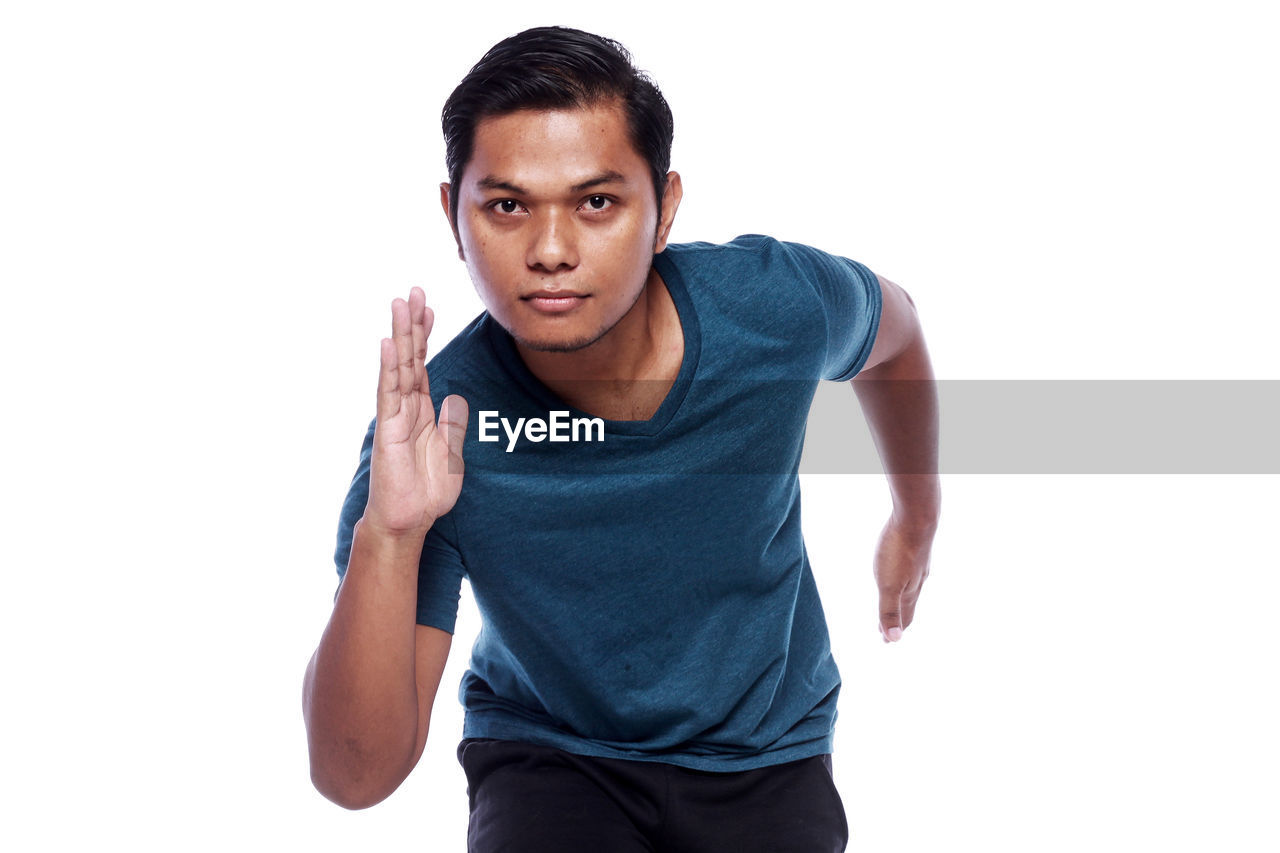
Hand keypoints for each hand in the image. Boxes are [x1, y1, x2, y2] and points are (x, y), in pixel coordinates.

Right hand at [363, 287, 468, 534]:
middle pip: (411, 356)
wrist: (409, 520)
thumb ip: (451, 425)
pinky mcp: (388, 429)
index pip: (423, 364)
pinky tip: (390, 344)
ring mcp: (395, 415)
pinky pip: (389, 393)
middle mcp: (407, 407)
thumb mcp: (450, 454)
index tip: (429, 307)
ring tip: (399, 303)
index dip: (426, 335)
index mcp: (423, 411)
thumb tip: (454, 400)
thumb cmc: (426, 492)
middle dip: (413, 323)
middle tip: (414, 290)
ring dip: (400, 334)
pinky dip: (390, 367)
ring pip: (399, 366)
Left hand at [874, 515, 933, 641]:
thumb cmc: (900, 551)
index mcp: (909, 592)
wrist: (917, 517)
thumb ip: (889, 611)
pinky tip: (905, 572)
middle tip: (890, 629)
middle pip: (908, 605)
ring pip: (911, 588)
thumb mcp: (889, 585)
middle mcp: (917, 580)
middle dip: (899, 618)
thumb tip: (894, 640)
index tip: (887, 641)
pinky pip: (911, 571)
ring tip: (898, 604)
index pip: (903, 617)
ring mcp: (919, 565)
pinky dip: (905, 581)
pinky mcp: (916, 549)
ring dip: (903, 600)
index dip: (895, 630)